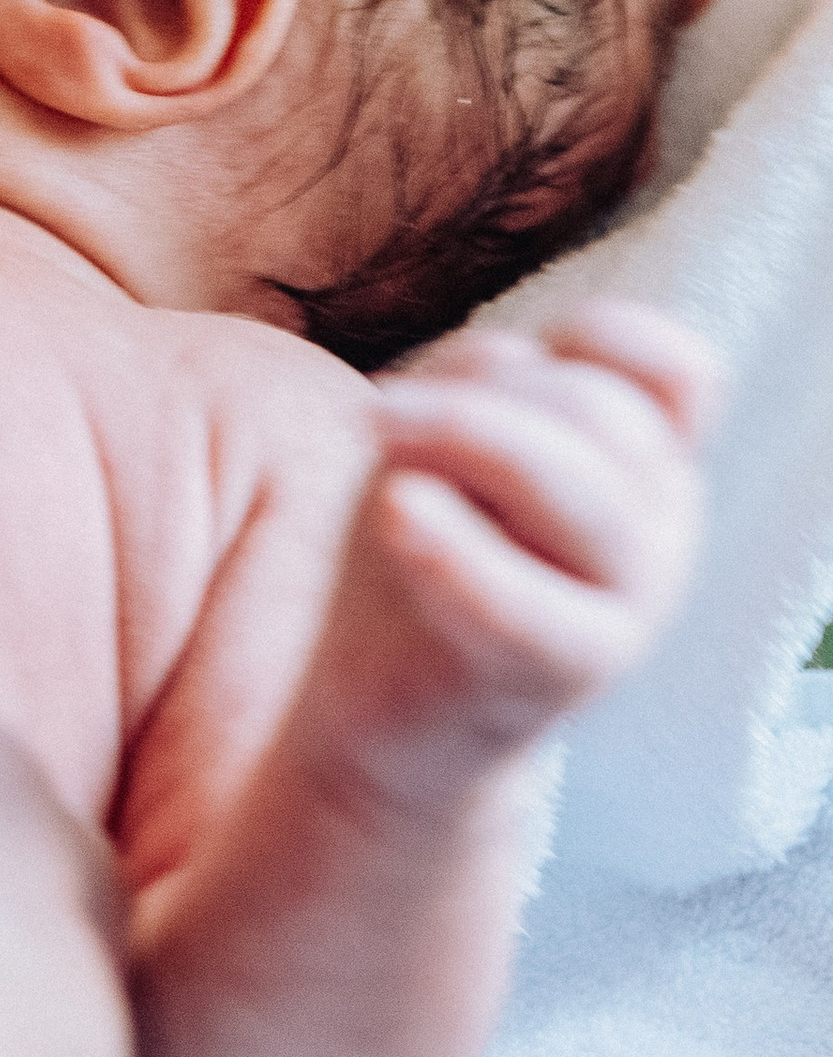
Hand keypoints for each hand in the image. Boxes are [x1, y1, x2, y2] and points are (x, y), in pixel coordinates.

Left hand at [322, 302, 716, 799]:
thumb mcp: (452, 443)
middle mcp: (662, 529)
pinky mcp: (572, 669)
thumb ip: (494, 386)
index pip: (676, 370)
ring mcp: (633, 602)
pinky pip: (524, 596)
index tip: (504, 362)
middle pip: (596, 408)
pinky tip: (398, 512)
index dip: (599, 338)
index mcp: (648, 464)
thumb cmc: (423, 556)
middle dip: (476, 395)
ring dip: (459, 438)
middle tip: (381, 424)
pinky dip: (455, 547)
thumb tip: (511, 362)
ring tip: (380, 469)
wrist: (390, 718)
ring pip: (570, 477)